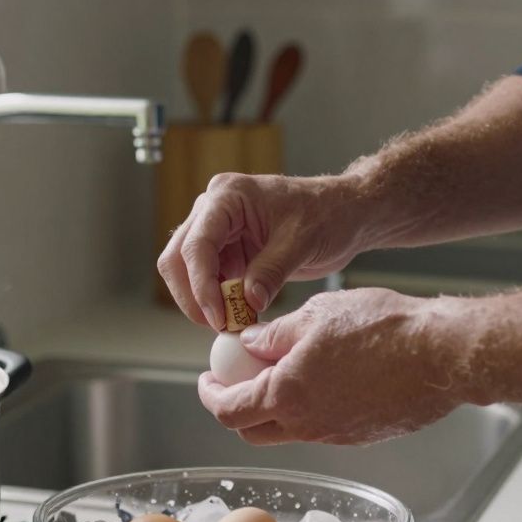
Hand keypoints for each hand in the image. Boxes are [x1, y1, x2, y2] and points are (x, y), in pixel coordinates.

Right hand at [157, 171, 378, 329]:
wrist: (344, 214)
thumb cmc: (327, 214)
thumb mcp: (302, 242)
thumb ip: (271, 272)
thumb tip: (247, 302)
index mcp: (228, 196)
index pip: (197, 244)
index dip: (201, 284)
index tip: (217, 316)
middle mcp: (214, 210)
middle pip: (177, 258)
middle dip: (192, 296)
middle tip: (217, 325)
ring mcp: (217, 230)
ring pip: (185, 271)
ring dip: (202, 301)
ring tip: (232, 323)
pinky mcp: (226, 250)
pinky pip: (208, 280)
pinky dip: (217, 301)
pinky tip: (238, 315)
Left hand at [198, 288, 481, 445]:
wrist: (442, 354)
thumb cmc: (385, 328)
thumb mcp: (317, 315)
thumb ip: (274, 334)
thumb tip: (249, 343)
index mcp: (286, 394)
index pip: (228, 410)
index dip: (210, 395)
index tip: (209, 379)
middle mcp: (307, 425)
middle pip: (251, 430)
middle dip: (236, 407)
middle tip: (237, 380)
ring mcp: (335, 436)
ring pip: (287, 432)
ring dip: (275, 409)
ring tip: (284, 371)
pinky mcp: (361, 436)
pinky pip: (321, 429)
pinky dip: (309, 410)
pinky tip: (324, 378)